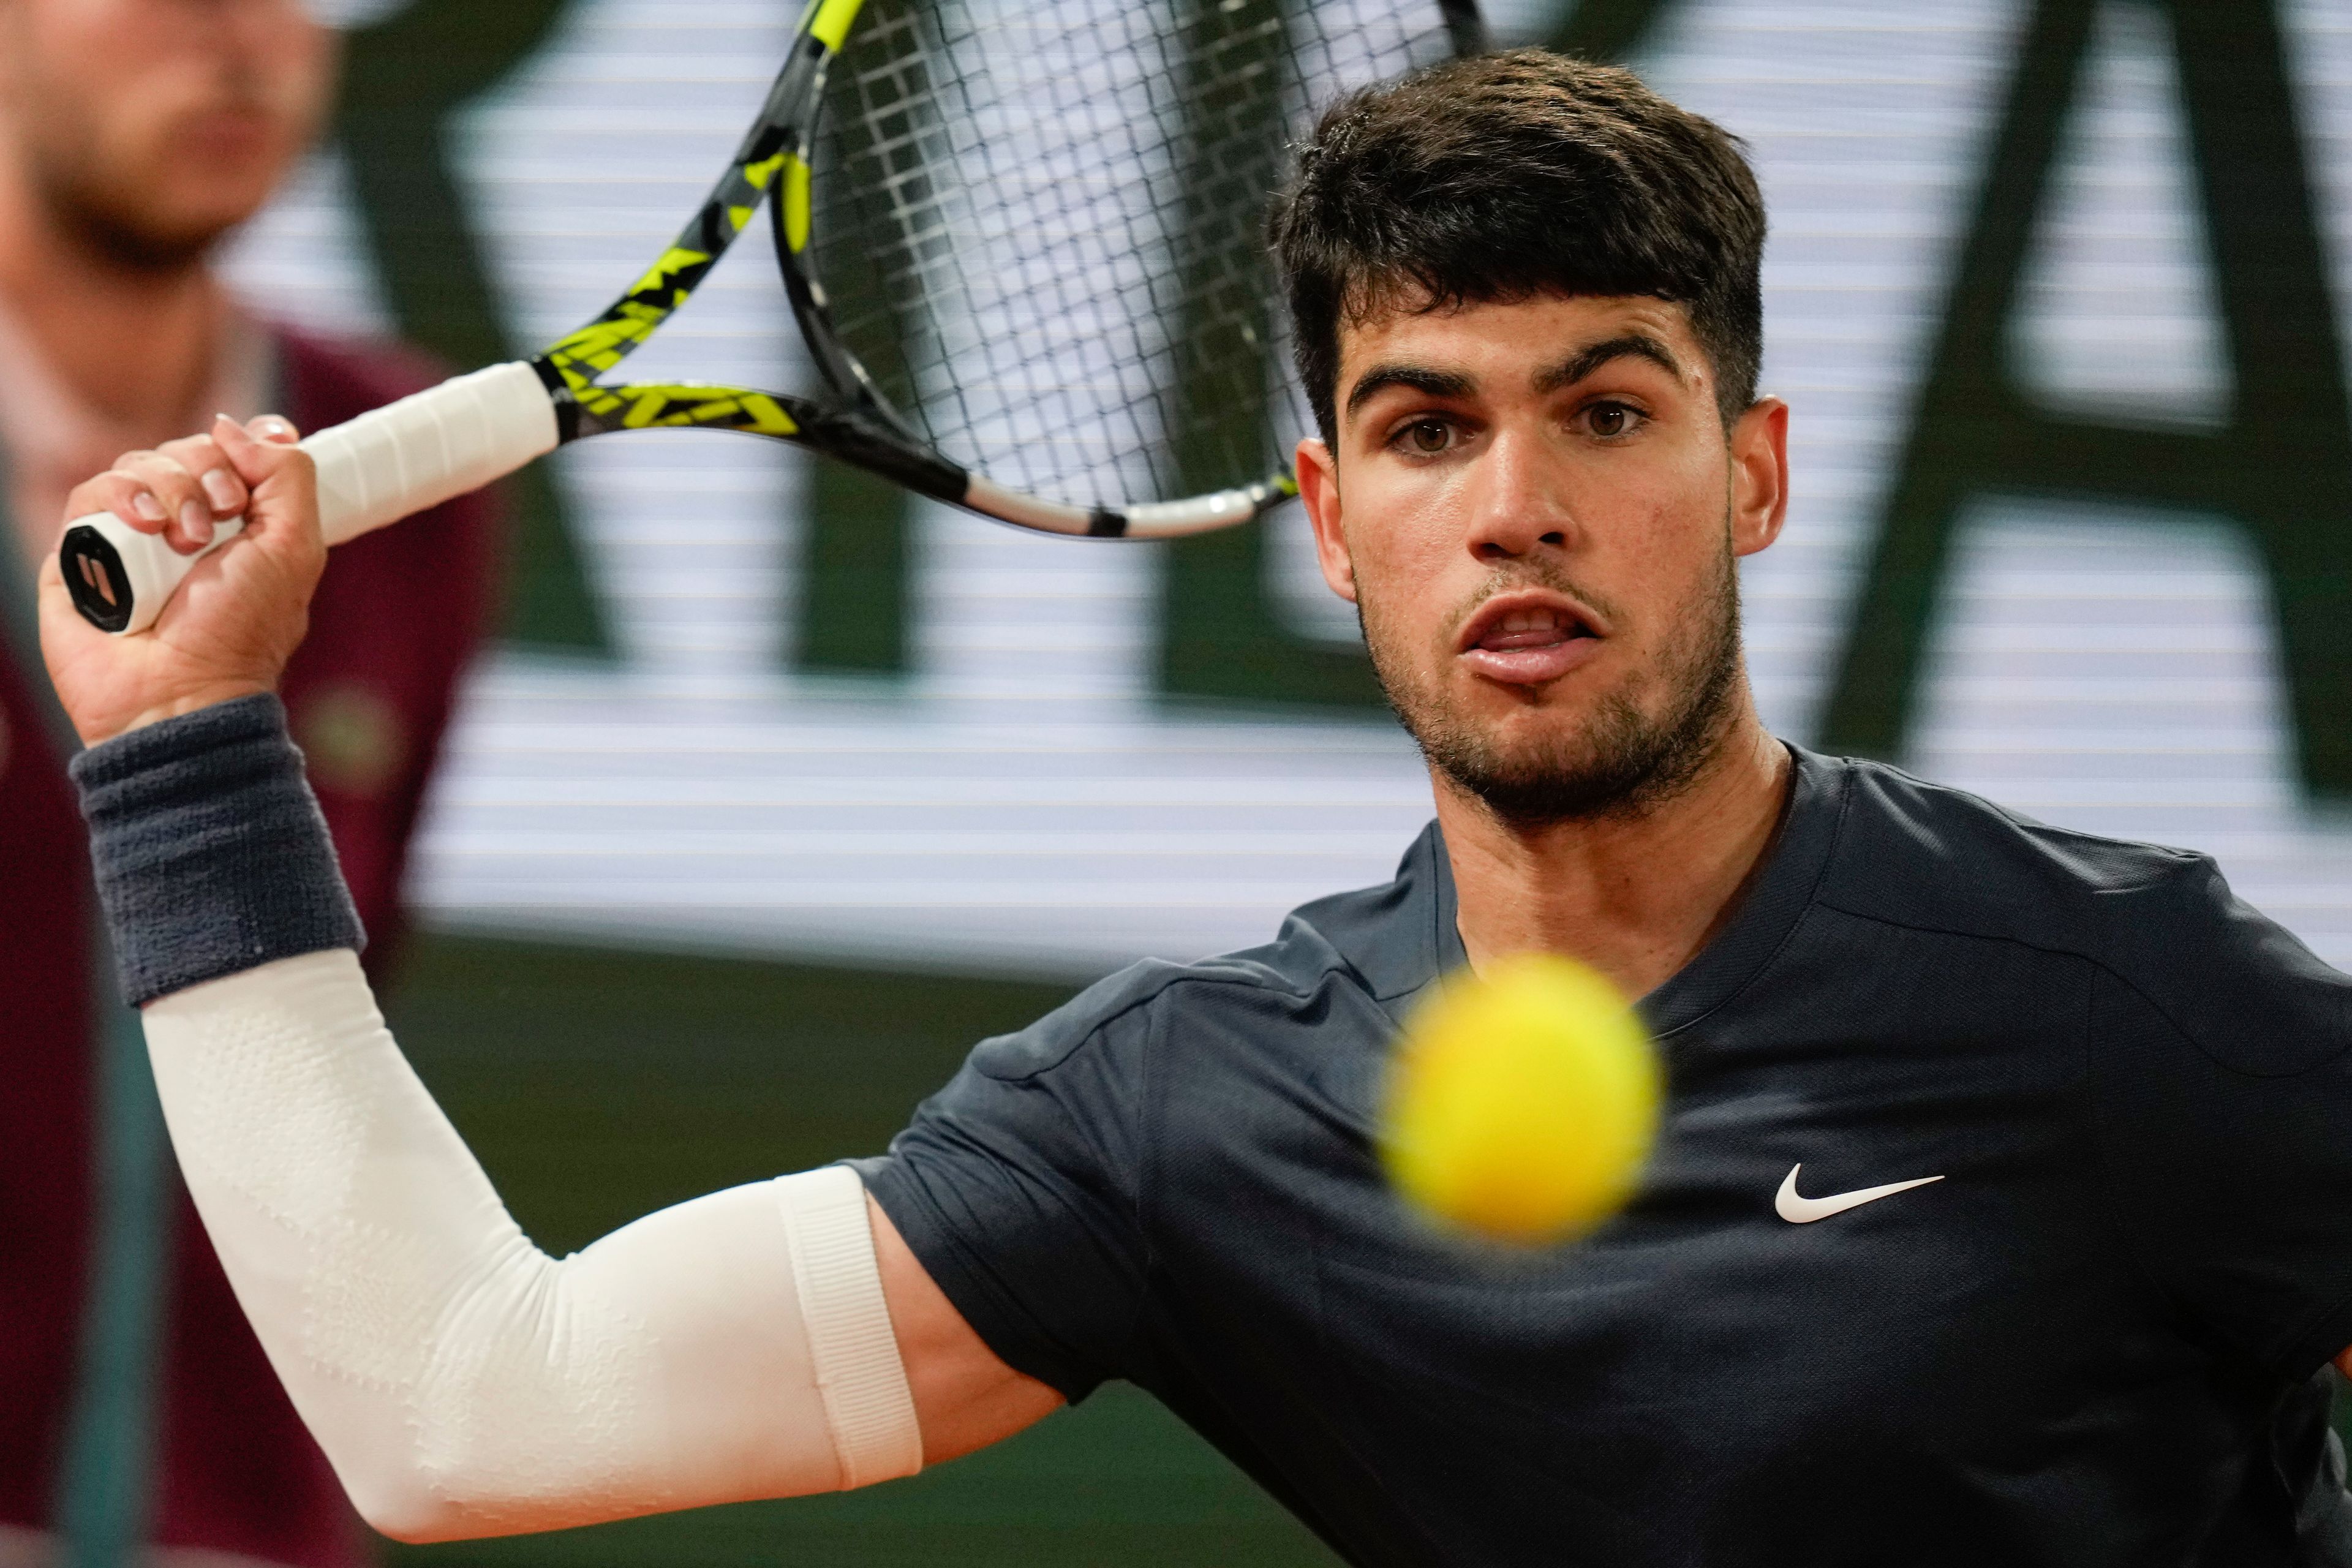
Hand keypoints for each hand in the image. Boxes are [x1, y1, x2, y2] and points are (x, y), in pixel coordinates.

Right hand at [40, 415, 324, 746]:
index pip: (235, 451)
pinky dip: (120, 496)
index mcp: (242, 525)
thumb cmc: (240, 631)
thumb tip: (241, 428)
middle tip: (221, 521)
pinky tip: (142, 526)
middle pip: (188, 449)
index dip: (247, 444)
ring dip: (169, 488)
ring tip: (183, 540)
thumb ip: (287, 478)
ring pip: (140, 464)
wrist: (178, 691)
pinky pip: (92, 490)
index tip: (262, 458)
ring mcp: (131, 535)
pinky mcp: (81, 548)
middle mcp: (186, 525)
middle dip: (209, 471)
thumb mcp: (293, 550)